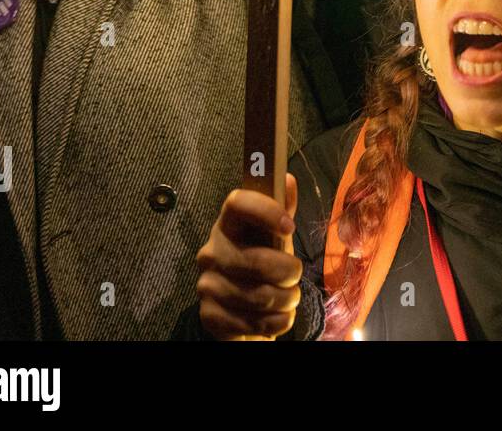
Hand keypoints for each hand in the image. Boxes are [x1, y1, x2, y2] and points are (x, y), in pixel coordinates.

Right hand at [196, 173, 301, 340]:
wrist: (245, 310)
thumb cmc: (264, 262)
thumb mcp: (276, 236)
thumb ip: (283, 209)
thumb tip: (286, 179)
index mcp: (228, 225)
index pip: (237, 204)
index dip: (265, 211)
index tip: (289, 227)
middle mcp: (211, 252)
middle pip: (254, 260)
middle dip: (287, 272)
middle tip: (294, 275)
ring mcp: (207, 285)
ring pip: (259, 296)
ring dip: (285, 300)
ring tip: (287, 297)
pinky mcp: (210, 316)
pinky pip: (253, 323)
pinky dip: (275, 322)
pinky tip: (274, 316)